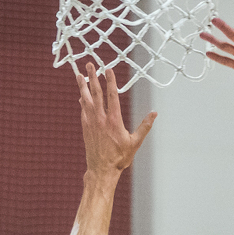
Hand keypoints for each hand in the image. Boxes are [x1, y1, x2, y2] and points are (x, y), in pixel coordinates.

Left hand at [76, 62, 155, 176]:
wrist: (102, 169)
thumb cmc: (120, 158)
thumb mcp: (135, 142)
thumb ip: (144, 126)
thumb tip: (154, 114)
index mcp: (114, 121)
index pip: (112, 96)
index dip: (110, 81)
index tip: (108, 69)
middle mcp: (101, 119)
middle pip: (96, 93)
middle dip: (93, 77)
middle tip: (90, 64)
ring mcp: (91, 122)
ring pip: (86, 100)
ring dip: (83, 86)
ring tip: (79, 74)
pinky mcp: (86, 128)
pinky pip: (84, 110)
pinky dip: (82, 101)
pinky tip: (81, 95)